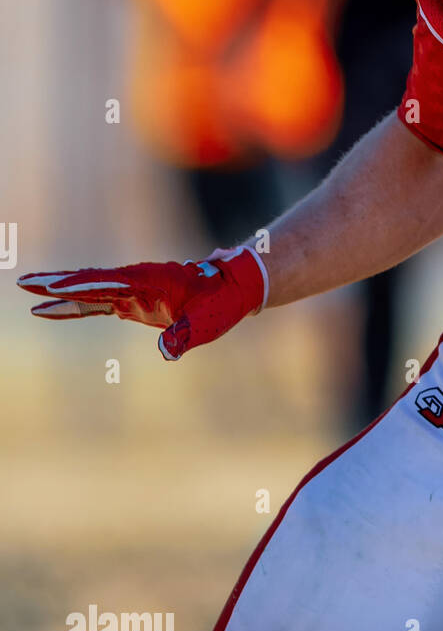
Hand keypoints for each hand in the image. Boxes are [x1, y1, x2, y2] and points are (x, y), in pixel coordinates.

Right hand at [17, 245, 267, 359]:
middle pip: (89, 280)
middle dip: (57, 282)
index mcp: (150, 279)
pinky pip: (95, 302)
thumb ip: (185, 334)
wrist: (231, 289)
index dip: (80, 285)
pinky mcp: (130, 300)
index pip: (108, 282)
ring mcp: (131, 289)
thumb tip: (167, 350)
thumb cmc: (219, 304)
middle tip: (24, 281)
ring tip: (27, 290)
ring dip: (58, 291)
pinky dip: (71, 305)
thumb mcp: (206, 322)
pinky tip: (48, 309)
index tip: (53, 287)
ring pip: (88, 289)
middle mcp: (136, 280)